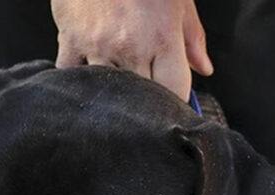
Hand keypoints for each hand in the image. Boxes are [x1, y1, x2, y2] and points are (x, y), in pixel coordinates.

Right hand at [51, 0, 212, 97]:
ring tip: (117, 80)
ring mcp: (98, 46)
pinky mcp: (71, 41)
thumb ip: (192, 37)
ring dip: (113, 92)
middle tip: (144, 93)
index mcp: (162, 36)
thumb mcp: (177, 0)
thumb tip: (204, 69)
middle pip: (142, 99)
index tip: (171, 104)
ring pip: (107, 92)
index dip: (175, 103)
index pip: (174, 91)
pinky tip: (88, 73)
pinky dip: (80, 80)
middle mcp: (131, 46)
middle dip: (145, 103)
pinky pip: (73, 77)